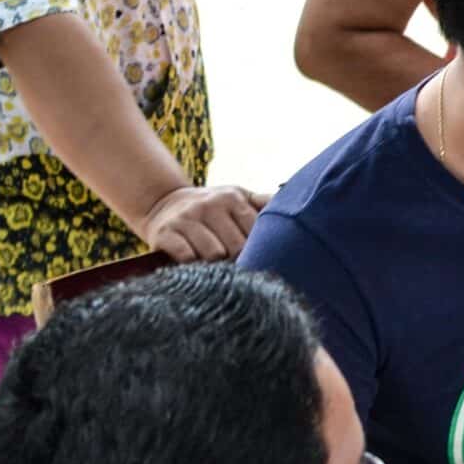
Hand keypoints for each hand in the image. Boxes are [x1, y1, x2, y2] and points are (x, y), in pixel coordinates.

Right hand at [141, 184, 268, 261]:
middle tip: (236, 265)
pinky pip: (186, 257)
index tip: (259, 257)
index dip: (258, 249)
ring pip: (213, 254)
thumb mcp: (239, 197)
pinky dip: (192, 264)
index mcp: (233, 198)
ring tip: (215, 264)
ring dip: (215, 265)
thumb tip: (300, 207)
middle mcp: (209, 205)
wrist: (162, 203)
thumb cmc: (212, 207)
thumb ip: (265, 203)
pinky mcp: (164, 233)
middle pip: (237, 247)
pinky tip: (194, 262)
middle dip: (238, 260)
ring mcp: (186, 218)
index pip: (256, 230)